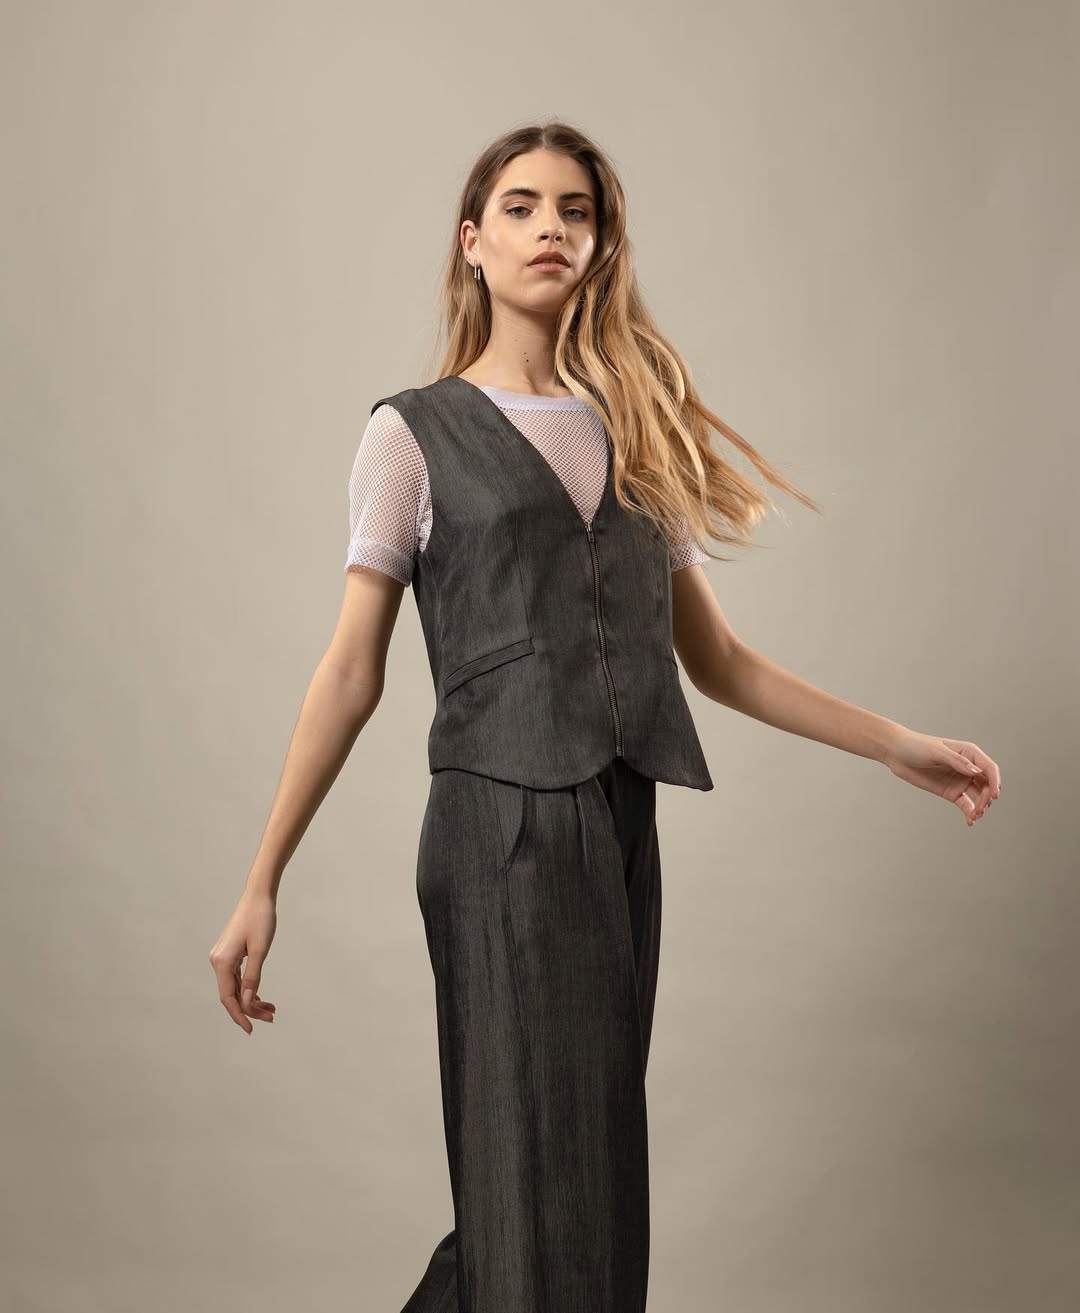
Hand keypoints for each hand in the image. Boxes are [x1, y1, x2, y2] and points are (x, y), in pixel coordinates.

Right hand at [208, 891, 277, 1034]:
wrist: (258, 895)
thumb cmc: (261, 919)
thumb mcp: (260, 950)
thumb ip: (254, 978)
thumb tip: (248, 1002)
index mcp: (222, 962)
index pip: (228, 998)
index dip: (239, 1015)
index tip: (251, 1029)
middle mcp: (218, 961)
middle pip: (232, 994)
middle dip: (250, 1009)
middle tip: (270, 1017)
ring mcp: (222, 957)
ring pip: (236, 987)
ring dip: (252, 999)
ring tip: (271, 1009)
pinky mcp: (229, 953)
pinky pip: (237, 978)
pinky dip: (249, 988)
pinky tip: (261, 996)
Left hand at [881, 729, 1001, 825]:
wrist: (897, 754)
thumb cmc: (917, 746)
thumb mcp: (936, 752)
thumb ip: (957, 762)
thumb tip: (976, 773)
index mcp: (969, 753)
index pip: (989, 768)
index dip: (995, 782)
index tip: (994, 796)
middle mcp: (968, 768)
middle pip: (987, 785)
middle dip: (987, 798)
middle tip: (980, 809)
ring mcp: (961, 781)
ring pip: (978, 796)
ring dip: (980, 807)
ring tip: (974, 816)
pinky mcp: (951, 792)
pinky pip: (966, 804)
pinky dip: (970, 812)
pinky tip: (970, 820)